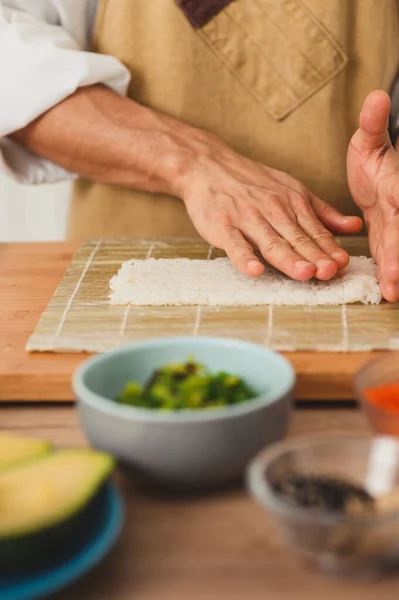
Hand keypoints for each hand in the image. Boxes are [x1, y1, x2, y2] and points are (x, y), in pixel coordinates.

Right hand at [181, 137, 361, 279]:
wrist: (207, 166)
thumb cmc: (251, 182)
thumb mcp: (292, 190)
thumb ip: (322, 212)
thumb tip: (354, 226)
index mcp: (292, 202)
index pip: (315, 230)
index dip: (329, 248)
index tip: (342, 264)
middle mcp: (272, 210)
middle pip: (297, 238)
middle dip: (315, 256)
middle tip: (330, 272)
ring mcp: (247, 219)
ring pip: (271, 242)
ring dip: (288, 259)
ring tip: (304, 273)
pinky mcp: (223, 226)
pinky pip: (235, 244)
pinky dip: (244, 258)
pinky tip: (255, 270)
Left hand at [348, 90, 398, 301]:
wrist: (378, 175)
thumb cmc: (376, 158)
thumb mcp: (371, 141)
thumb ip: (374, 124)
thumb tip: (376, 95)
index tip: (393, 258)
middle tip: (393, 288)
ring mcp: (397, 229)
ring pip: (398, 253)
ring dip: (397, 275)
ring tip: (390, 295)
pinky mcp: (389, 242)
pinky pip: (390, 258)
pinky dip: (390, 274)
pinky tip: (385, 292)